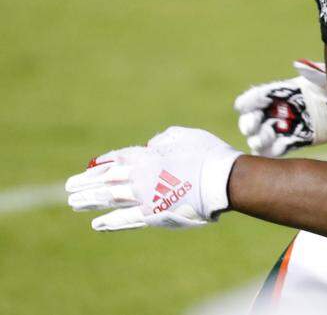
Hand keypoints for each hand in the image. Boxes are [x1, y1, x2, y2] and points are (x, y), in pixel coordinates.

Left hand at [66, 127, 241, 230]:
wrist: (222, 179)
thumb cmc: (209, 154)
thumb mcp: (187, 136)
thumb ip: (166, 139)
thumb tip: (152, 144)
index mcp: (148, 156)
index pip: (118, 159)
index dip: (102, 163)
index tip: (90, 167)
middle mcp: (140, 176)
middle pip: (106, 180)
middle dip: (86, 183)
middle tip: (70, 187)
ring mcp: (144, 197)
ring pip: (110, 199)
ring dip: (90, 201)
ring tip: (75, 204)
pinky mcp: (154, 215)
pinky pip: (127, 219)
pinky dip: (111, 221)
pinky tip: (97, 223)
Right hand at [234, 60, 326, 156]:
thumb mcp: (325, 76)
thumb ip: (312, 72)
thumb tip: (298, 65)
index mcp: (282, 92)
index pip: (257, 96)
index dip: (249, 101)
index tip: (243, 106)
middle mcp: (280, 110)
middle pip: (254, 118)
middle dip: (248, 122)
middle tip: (251, 127)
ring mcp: (287, 127)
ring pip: (263, 136)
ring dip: (259, 139)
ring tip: (263, 141)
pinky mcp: (297, 140)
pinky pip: (279, 149)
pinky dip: (274, 150)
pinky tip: (277, 149)